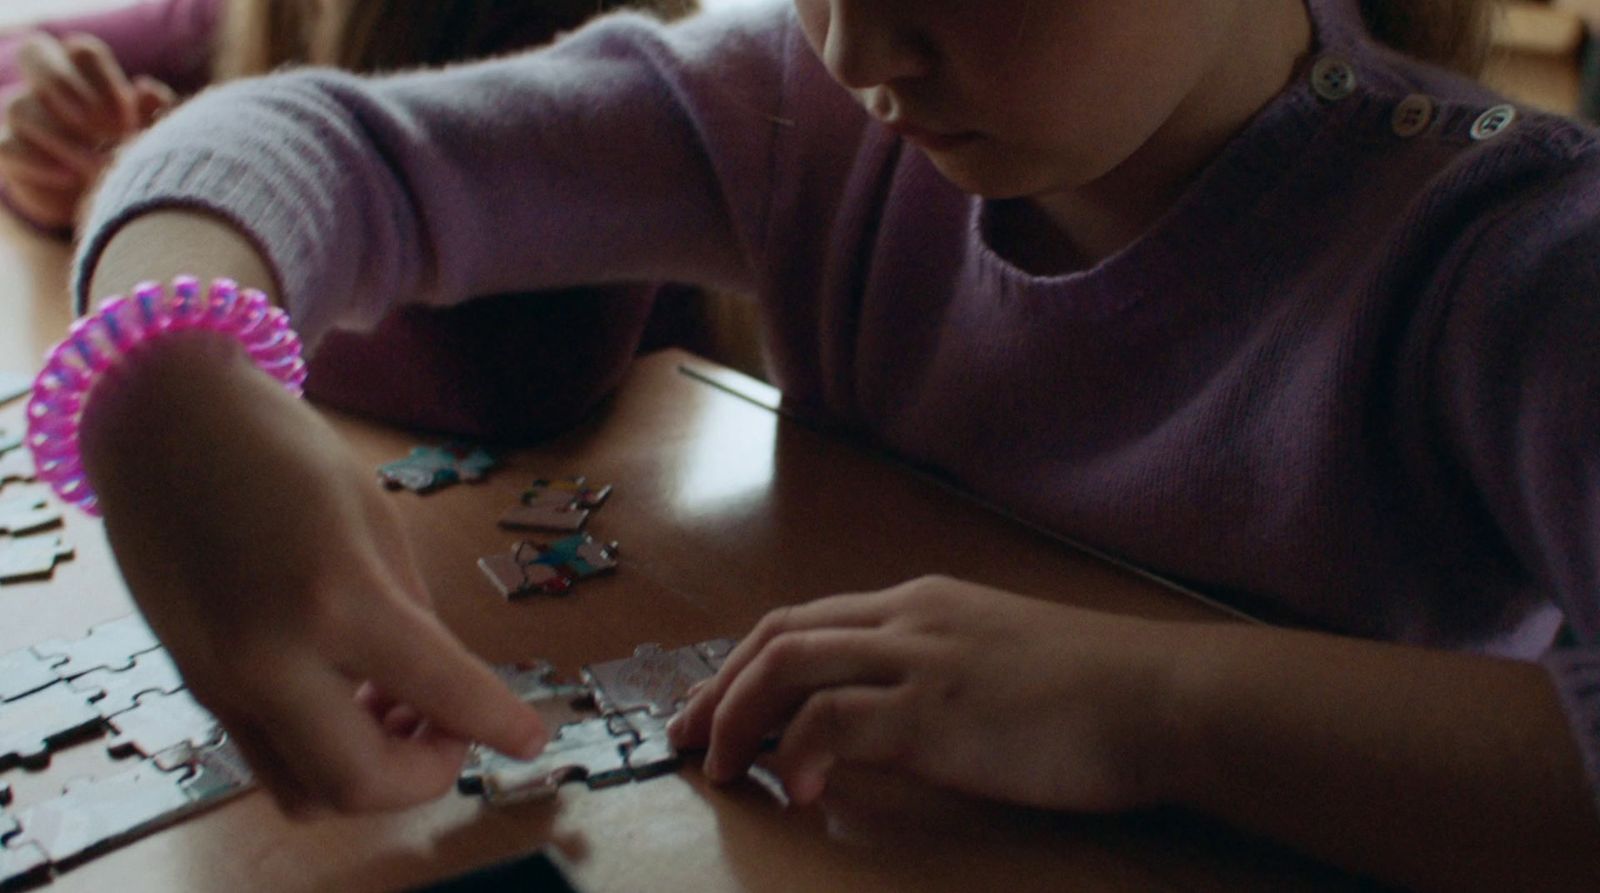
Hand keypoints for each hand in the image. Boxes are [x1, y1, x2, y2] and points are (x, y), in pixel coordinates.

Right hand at [0, 33, 174, 228]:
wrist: (108, 200)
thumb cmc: (135, 154)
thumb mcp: (156, 134)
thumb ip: (158, 110)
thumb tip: (144, 88)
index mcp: (85, 73)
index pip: (82, 52)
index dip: (104, 81)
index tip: (128, 119)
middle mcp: (47, 86)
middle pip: (34, 52)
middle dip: (67, 87)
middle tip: (102, 129)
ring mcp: (25, 116)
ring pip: (19, 106)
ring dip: (61, 138)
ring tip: (97, 166)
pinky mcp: (12, 153)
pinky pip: (6, 147)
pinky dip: (37, 163)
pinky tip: (70, 178)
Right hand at [79, 332, 546, 814]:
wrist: (164, 426)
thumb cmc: (284, 453)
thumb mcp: (378, 523)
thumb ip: (412, 619)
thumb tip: (441, 691)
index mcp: (336, 599)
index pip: (443, 694)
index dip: (500, 724)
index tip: (531, 736)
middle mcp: (270, 659)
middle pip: (361, 784)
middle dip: (426, 774)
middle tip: (455, 727)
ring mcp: (222, 682)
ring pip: (307, 794)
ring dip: (370, 775)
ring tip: (403, 713)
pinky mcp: (197, 686)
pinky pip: (269, 758)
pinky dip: (323, 754)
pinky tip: (352, 701)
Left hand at [668, 576, 1185, 811]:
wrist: (1161, 697)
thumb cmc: (1096, 692)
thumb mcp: (996, 663)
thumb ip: (933, 676)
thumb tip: (880, 722)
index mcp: (920, 605)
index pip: (805, 620)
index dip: (745, 663)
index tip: (712, 705)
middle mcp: (908, 619)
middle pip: (778, 634)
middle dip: (717, 685)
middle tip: (685, 736)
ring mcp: (920, 659)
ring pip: (789, 663)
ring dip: (736, 715)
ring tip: (719, 766)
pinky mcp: (936, 710)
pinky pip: (835, 721)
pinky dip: (799, 750)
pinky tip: (798, 791)